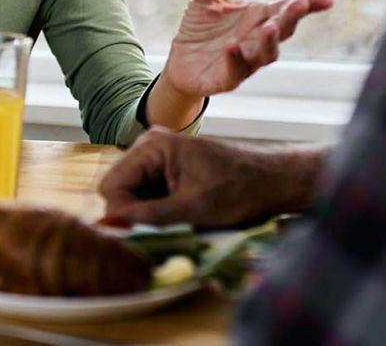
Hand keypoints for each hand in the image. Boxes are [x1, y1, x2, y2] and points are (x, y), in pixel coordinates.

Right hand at [97, 128, 321, 227]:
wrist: (274, 181)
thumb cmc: (240, 190)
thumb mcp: (192, 209)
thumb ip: (149, 216)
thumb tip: (111, 226)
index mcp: (153, 146)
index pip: (112, 186)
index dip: (120, 215)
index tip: (138, 238)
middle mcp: (150, 146)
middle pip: (120, 190)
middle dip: (133, 215)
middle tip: (160, 234)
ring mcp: (159, 157)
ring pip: (133, 196)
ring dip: (147, 216)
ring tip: (175, 226)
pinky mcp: (168, 170)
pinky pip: (148, 195)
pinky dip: (158, 212)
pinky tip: (179, 219)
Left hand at [160, 0, 332, 98]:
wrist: (182, 61)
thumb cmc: (202, 28)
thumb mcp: (204, 0)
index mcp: (259, 16)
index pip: (286, 8)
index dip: (308, 4)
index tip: (327, 0)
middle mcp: (258, 39)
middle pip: (282, 29)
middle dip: (292, 17)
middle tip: (300, 4)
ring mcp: (247, 60)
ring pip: (266, 54)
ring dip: (270, 41)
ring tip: (270, 27)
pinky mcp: (229, 79)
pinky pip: (236, 70)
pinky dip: (236, 59)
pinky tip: (232, 47)